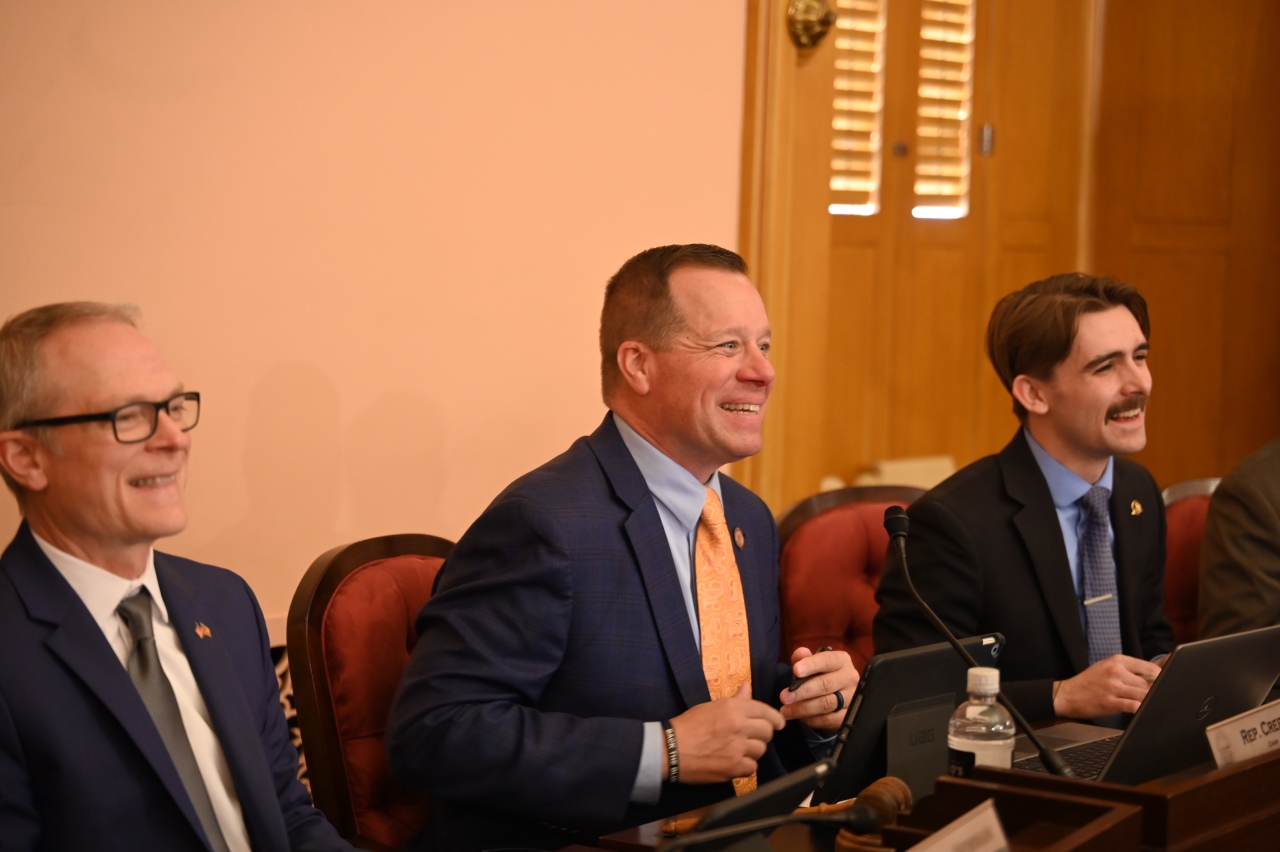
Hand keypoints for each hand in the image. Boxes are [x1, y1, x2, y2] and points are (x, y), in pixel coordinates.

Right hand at [669, 682, 784, 783]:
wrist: (671, 749)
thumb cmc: (689, 725)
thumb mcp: (711, 706)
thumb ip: (735, 700)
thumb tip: (748, 687)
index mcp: (733, 708)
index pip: (765, 711)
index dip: (774, 718)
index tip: (777, 723)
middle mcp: (739, 726)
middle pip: (768, 732)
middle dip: (762, 735)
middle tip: (752, 737)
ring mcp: (737, 748)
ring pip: (761, 750)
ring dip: (753, 751)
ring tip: (739, 750)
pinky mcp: (734, 767)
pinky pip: (752, 767)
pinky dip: (745, 766)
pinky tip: (734, 762)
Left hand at [780, 646, 858, 731]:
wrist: (836, 695)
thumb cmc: (819, 675)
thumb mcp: (810, 665)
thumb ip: (803, 658)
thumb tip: (800, 653)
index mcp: (841, 660)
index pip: (827, 660)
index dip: (811, 665)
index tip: (795, 671)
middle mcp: (850, 678)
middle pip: (826, 684)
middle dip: (802, 691)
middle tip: (784, 697)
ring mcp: (852, 698)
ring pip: (826, 704)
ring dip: (803, 708)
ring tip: (786, 711)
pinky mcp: (849, 716)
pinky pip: (829, 719)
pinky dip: (813, 719)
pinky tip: (800, 718)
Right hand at [1052, 654, 1160, 717]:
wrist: (1066, 695)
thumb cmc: (1089, 682)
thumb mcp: (1107, 667)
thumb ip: (1129, 670)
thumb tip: (1155, 676)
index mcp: (1117, 660)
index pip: (1149, 667)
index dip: (1160, 678)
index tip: (1165, 684)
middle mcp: (1116, 671)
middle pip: (1148, 682)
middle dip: (1155, 691)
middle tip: (1159, 698)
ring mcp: (1113, 687)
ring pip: (1143, 694)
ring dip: (1150, 701)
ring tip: (1152, 705)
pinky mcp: (1110, 702)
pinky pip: (1133, 706)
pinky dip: (1141, 709)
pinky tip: (1142, 711)